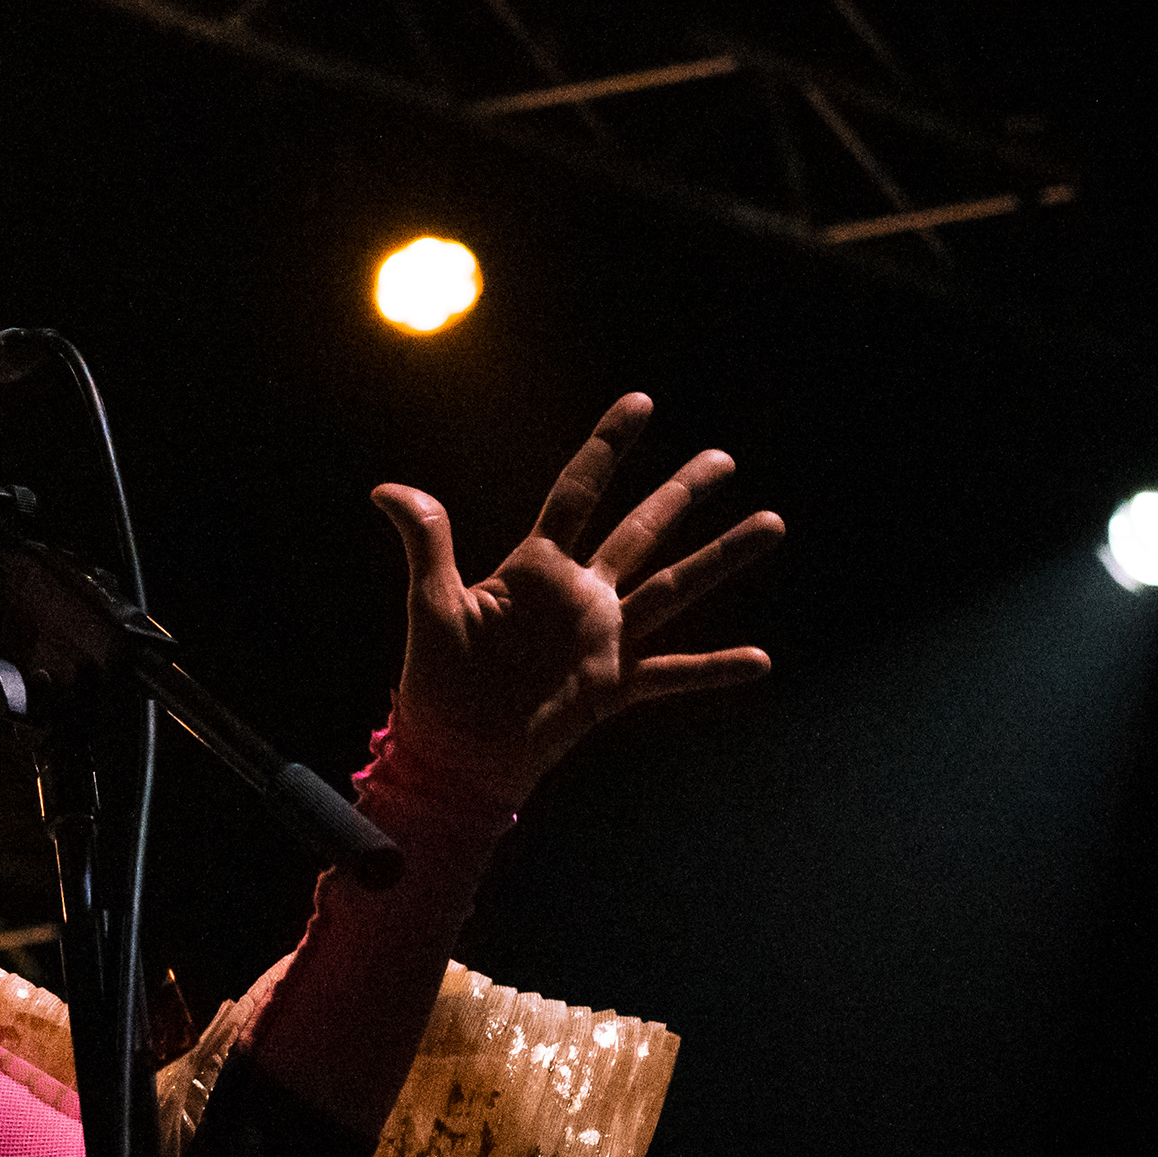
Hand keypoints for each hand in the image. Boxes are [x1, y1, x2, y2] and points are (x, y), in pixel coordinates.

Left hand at [378, 393, 781, 803]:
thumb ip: (427, 542)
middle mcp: (581, 596)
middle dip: (682, 493)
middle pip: (642, 531)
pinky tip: (760, 660)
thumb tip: (384, 488)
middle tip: (723, 458)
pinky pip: (671, 674)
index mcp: (537, 569)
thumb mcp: (433, 603)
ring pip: (674, 588)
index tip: (641, 403)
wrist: (453, 754)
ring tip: (772, 523)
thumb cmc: (438, 681)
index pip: (579, 493)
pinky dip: (714, 669)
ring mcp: (603, 640)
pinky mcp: (612, 688)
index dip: (607, 448)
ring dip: (721, 559)